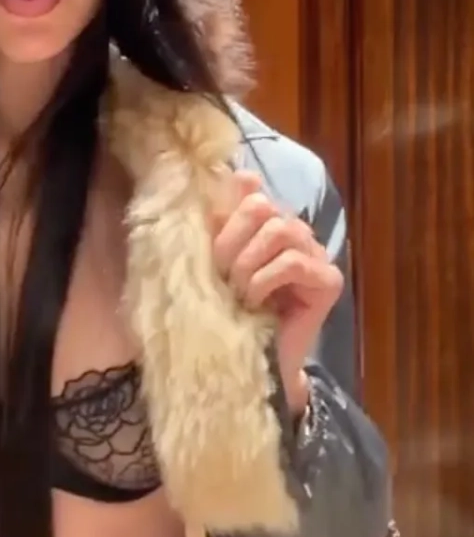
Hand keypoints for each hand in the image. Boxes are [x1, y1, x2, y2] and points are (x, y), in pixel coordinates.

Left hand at [211, 171, 343, 414]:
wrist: (248, 360)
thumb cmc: (225, 311)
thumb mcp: (211, 262)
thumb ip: (218, 222)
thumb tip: (230, 176)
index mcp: (264, 220)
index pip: (248, 187)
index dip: (223, 213)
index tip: (208, 249)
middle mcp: (293, 229)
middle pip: (261, 206)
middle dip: (230, 242)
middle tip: (220, 278)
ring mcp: (315, 253)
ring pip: (278, 230)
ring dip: (247, 264)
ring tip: (237, 292)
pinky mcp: (327, 280)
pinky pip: (293, 261)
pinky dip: (266, 280)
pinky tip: (255, 301)